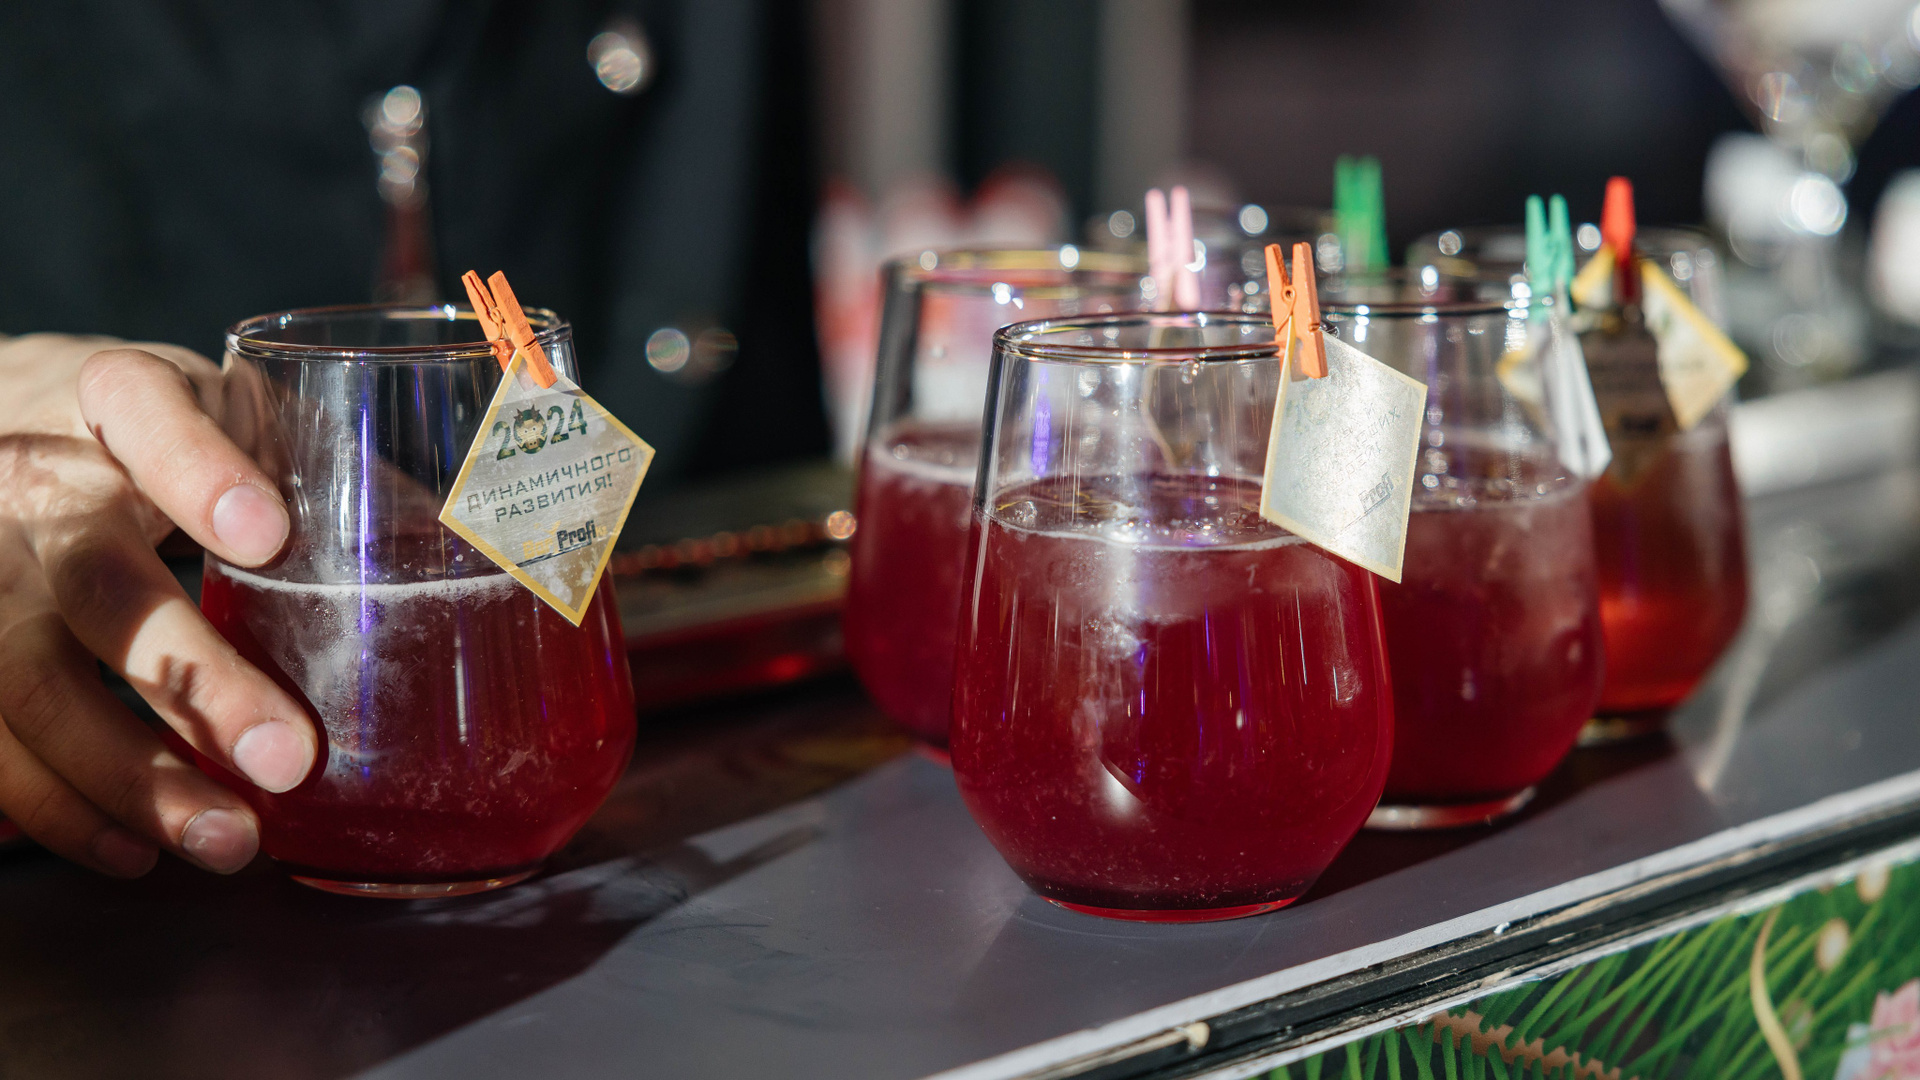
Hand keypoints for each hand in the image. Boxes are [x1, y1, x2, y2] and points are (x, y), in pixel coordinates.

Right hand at [0, 333, 315, 876]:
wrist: (11, 420)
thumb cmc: (168, 431)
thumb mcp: (245, 418)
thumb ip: (344, 474)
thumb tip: (495, 555)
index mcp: (120, 396)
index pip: (146, 411)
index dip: (197, 471)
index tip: (266, 536)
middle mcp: (37, 478)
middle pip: (94, 578)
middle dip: (189, 679)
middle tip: (285, 755)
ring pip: (25, 679)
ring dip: (127, 776)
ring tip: (228, 838)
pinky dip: (62, 808)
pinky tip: (137, 850)